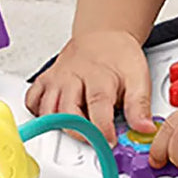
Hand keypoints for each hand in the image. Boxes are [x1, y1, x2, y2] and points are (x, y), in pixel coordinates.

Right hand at [25, 30, 156, 144]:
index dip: (102, 129)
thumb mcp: (138, 77)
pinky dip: (38, 114)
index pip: (98, 106)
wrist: (103, 35)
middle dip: (79, 132)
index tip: (110, 142)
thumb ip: (140, 106)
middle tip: (94, 141)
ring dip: (60, 127)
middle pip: (67, 111)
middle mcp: (73, 77)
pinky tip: (54, 119)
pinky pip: (32, 100)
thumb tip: (145, 129)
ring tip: (78, 132)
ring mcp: (56, 79)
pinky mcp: (45, 80)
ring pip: (47, 110)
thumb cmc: (118, 57)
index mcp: (98, 76)